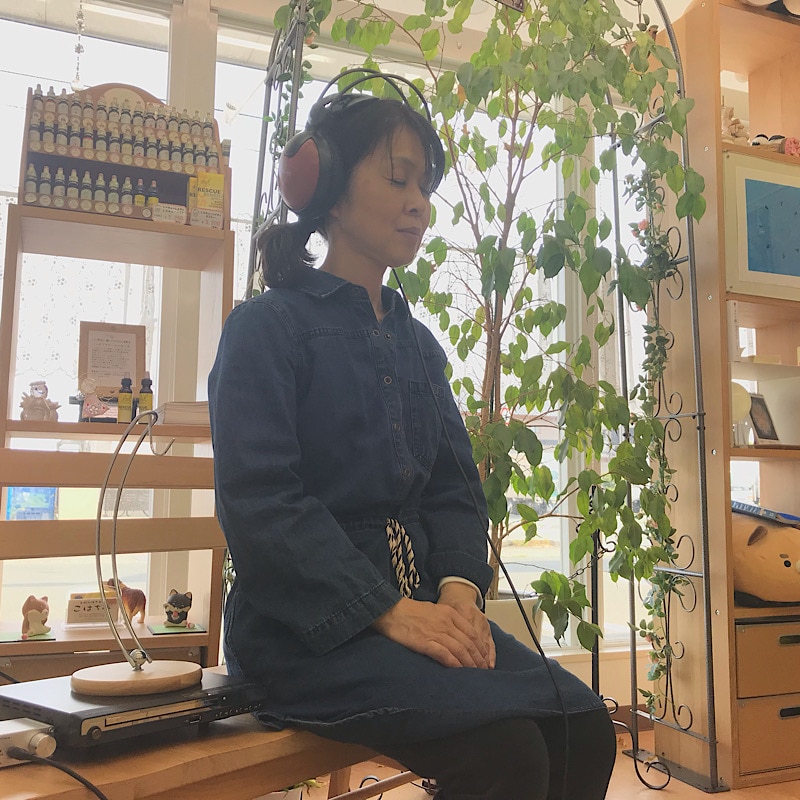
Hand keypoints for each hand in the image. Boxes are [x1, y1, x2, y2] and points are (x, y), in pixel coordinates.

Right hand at [372, 594, 493, 669]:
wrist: (390, 610)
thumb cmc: (409, 611)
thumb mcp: (434, 609)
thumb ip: (447, 620)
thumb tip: (456, 634)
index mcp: (449, 613)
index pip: (472, 632)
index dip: (480, 647)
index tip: (484, 657)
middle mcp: (446, 622)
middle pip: (468, 643)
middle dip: (478, 658)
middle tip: (483, 669)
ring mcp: (436, 632)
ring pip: (460, 650)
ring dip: (469, 664)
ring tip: (474, 673)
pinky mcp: (426, 642)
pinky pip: (445, 655)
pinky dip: (455, 664)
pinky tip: (459, 671)